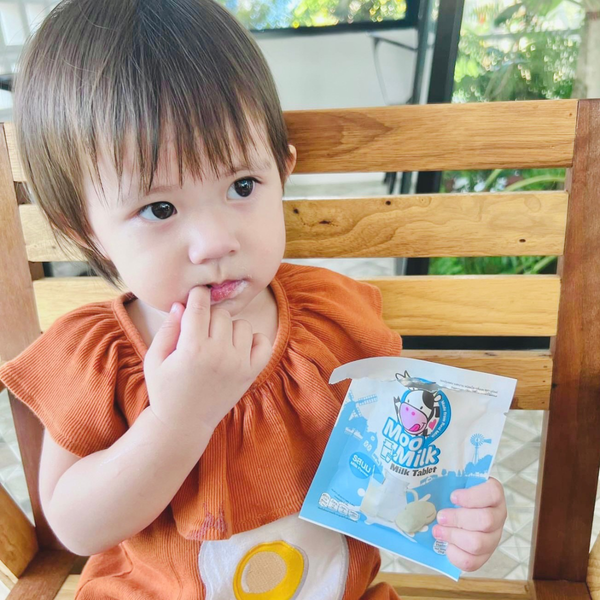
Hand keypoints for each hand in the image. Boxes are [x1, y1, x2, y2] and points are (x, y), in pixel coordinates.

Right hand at [143, 286, 272, 433]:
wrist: (183, 424)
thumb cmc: (164, 389)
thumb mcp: (155, 359)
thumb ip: (168, 329)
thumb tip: (181, 304)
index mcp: (192, 349)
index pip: (200, 305)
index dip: (197, 295)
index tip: (195, 296)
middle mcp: (219, 355)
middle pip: (221, 314)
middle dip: (209, 317)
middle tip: (200, 331)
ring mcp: (239, 364)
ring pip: (241, 324)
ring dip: (229, 329)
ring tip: (216, 343)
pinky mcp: (251, 373)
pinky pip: (262, 341)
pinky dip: (252, 340)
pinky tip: (236, 348)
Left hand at [432, 477, 506, 571]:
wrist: (455, 511)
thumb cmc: (452, 492)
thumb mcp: (452, 478)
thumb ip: (444, 473)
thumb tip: (417, 463)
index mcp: (493, 493)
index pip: (492, 492)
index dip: (472, 497)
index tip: (452, 496)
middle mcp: (498, 515)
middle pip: (485, 521)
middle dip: (458, 519)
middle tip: (439, 516)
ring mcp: (493, 538)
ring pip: (479, 543)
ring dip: (453, 537)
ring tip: (437, 531)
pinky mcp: (484, 556)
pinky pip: (473, 563)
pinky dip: (456, 555)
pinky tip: (446, 546)